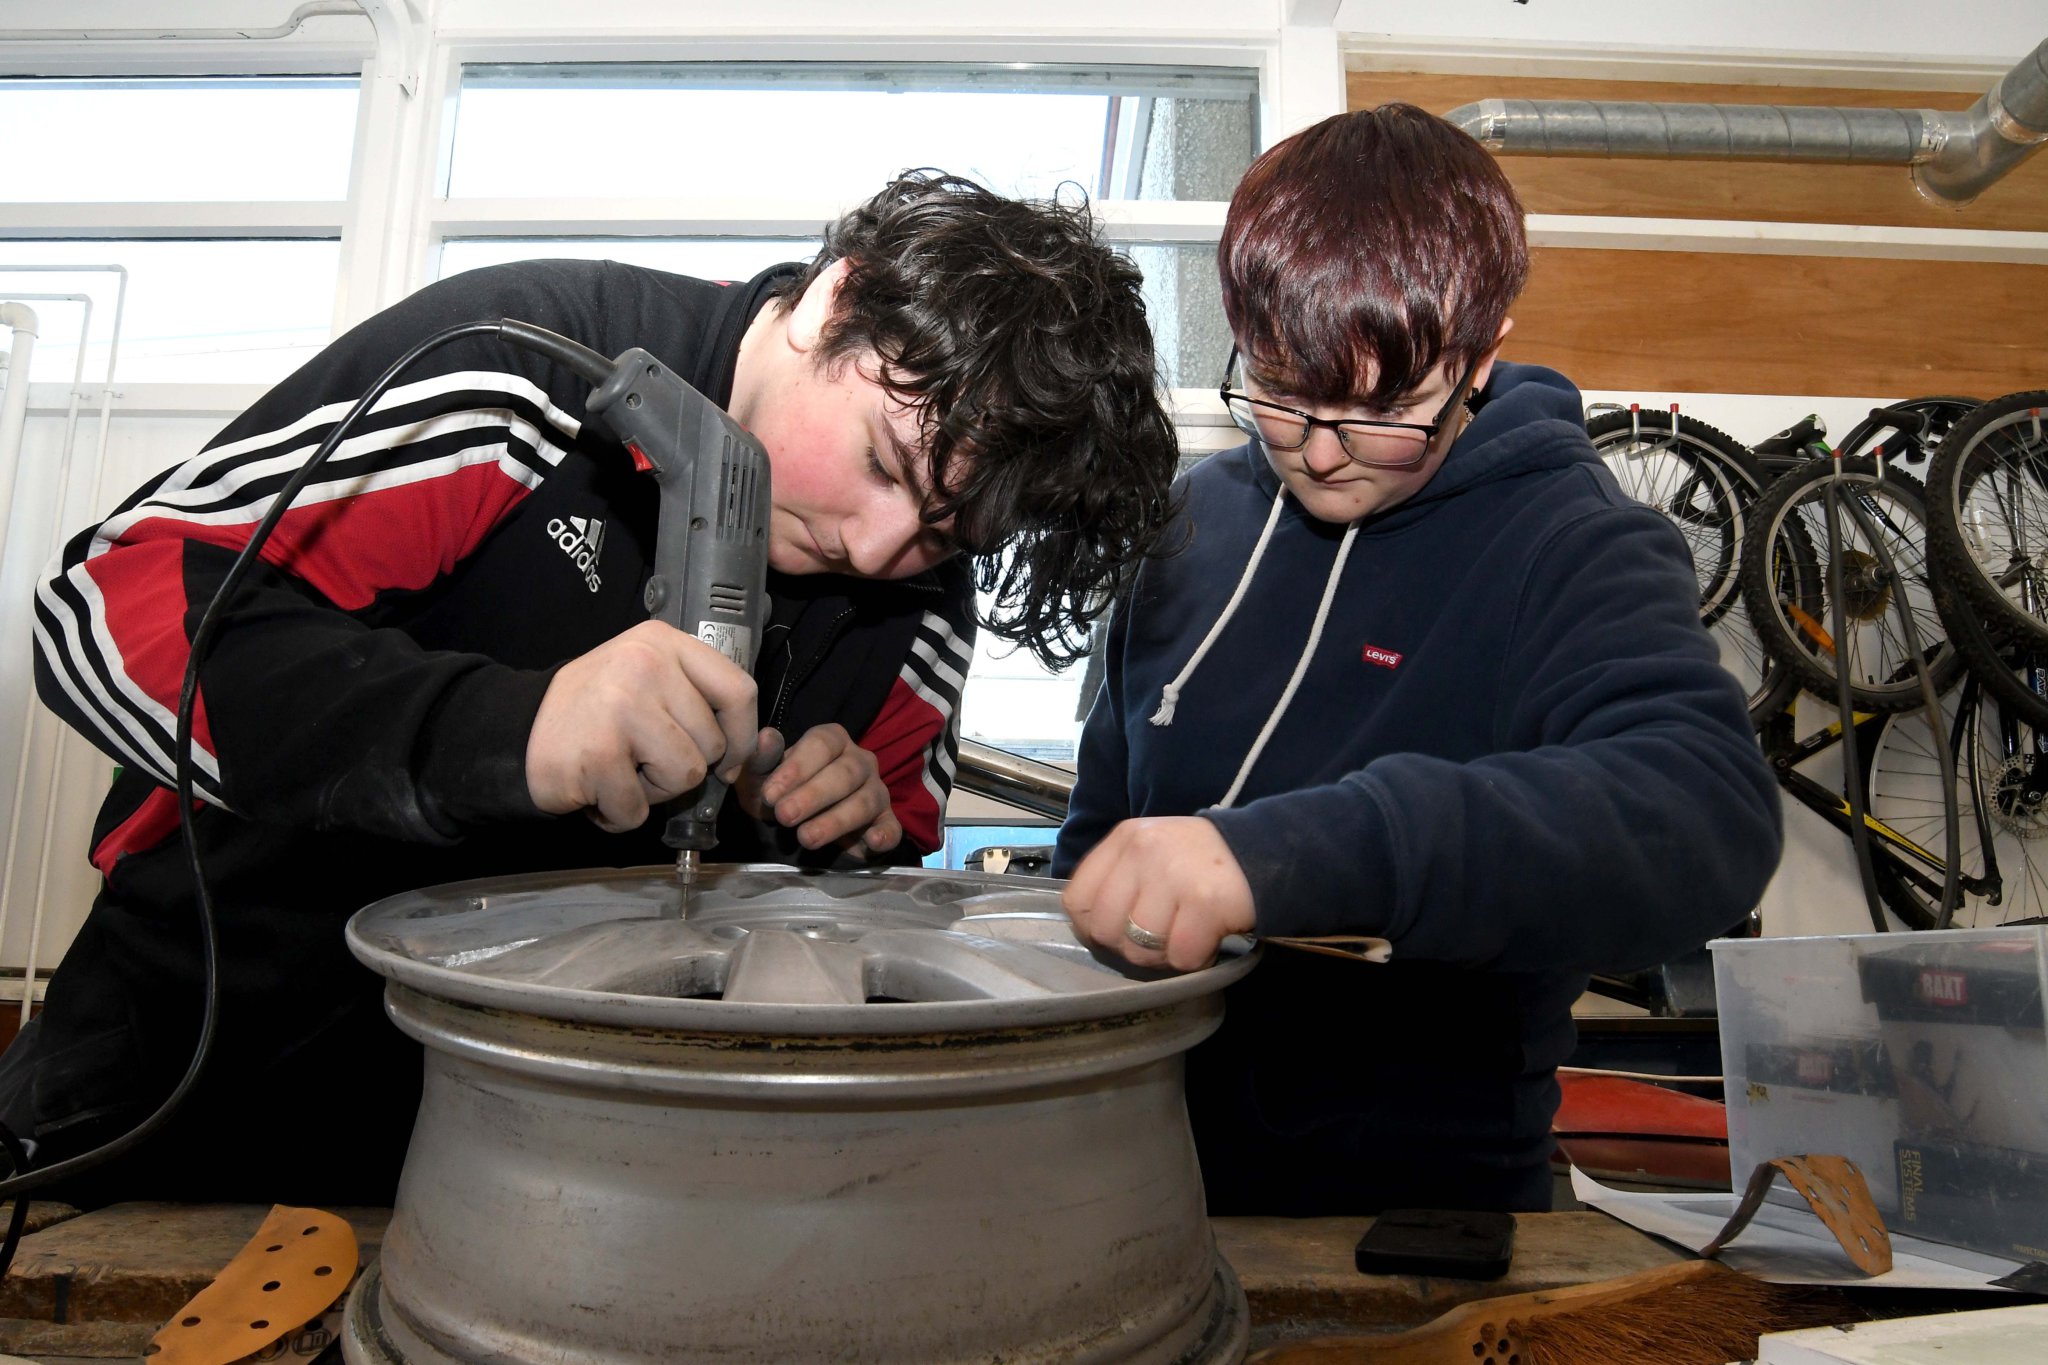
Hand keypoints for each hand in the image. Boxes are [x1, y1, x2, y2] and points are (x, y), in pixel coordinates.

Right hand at [526, 620, 757, 832]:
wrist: (515, 730)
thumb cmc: (596, 712)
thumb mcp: (649, 680)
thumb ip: (698, 702)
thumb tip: (752, 752)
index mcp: (663, 643)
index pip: (739, 690)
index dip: (742, 737)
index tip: (727, 760)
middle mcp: (644, 665)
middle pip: (711, 745)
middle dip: (680, 767)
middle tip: (638, 756)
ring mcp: (620, 707)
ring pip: (683, 777)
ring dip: (652, 791)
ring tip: (619, 769)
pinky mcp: (598, 753)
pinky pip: (638, 809)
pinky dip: (618, 813)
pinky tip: (594, 787)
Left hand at [736, 724, 900, 857]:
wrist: (797, 823)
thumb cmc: (779, 793)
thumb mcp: (760, 777)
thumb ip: (762, 758)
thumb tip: (768, 737)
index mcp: (832, 740)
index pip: (822, 744)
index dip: (797, 768)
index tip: (771, 794)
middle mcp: (860, 761)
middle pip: (846, 772)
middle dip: (814, 795)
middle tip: (785, 816)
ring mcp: (877, 791)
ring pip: (866, 801)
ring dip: (836, 821)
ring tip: (806, 838)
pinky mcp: (885, 821)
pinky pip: (892, 826)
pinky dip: (885, 834)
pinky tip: (871, 842)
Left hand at [1061, 817, 1254, 971]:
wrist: (1267, 850)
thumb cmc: (1202, 862)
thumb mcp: (1153, 853)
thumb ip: (1120, 881)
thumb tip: (1090, 929)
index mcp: (1125, 839)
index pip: (1078, 898)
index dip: (1091, 928)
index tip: (1116, 934)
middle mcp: (1144, 851)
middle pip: (1106, 929)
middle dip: (1130, 947)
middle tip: (1161, 938)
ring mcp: (1173, 875)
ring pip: (1141, 949)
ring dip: (1165, 956)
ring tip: (1186, 934)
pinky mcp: (1205, 901)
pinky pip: (1180, 956)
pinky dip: (1194, 959)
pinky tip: (1207, 939)